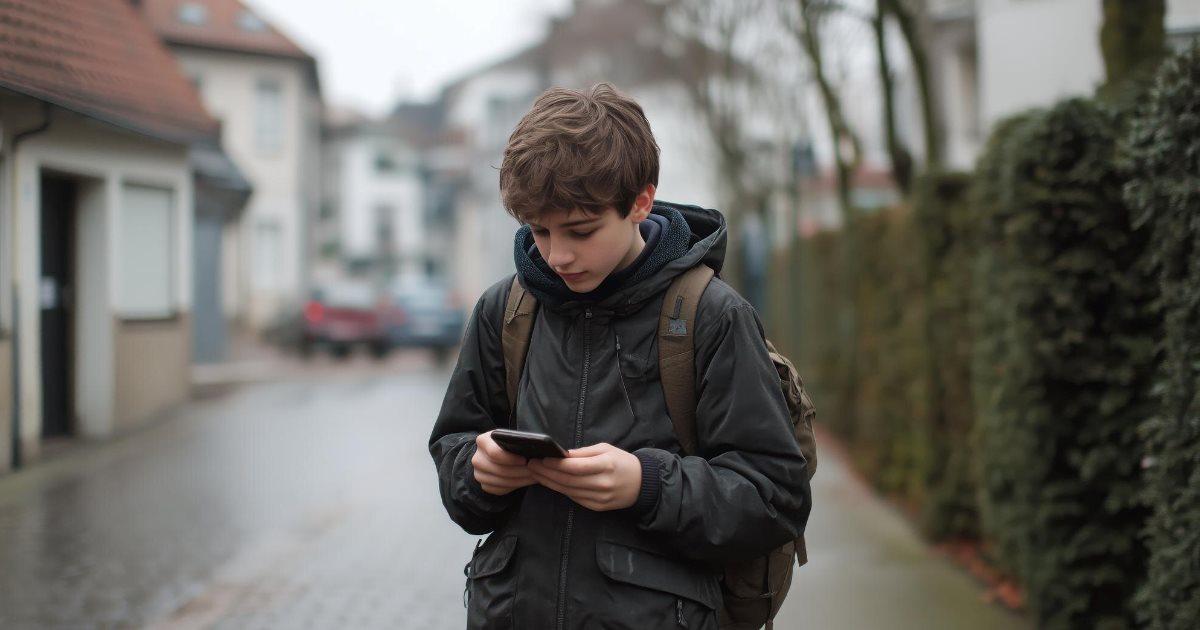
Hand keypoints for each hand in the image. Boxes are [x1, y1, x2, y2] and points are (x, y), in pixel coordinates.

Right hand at [472, 431, 536, 495]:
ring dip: (520, 480)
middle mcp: (477, 458)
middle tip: (534, 471)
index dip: (511, 459)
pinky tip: (524, 481)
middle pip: (500, 469)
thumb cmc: (505, 443)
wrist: (493, 454)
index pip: (495, 453)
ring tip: (533, 476)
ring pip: (502, 482)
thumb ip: (515, 441)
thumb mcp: (508, 437)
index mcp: (482, 441)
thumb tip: (532, 449)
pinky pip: (500, 490)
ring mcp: (478, 473)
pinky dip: (514, 487)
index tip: (525, 460)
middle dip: (520, 471)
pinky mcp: (484, 485)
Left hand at [527, 443, 641, 510]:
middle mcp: (602, 483)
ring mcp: (600, 498)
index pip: (575, 467)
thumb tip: (561, 454)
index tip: (541, 458)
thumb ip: (583, 453)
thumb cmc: (622, 462)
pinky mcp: (597, 507)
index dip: (556, 464)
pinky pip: (575, 498)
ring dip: (550, 483)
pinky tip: (551, 483)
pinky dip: (561, 490)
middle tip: (531, 465)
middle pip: (568, 480)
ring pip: (568, 491)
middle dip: (547, 473)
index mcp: (606, 465)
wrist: (642, 484)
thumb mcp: (605, 449)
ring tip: (536, 474)